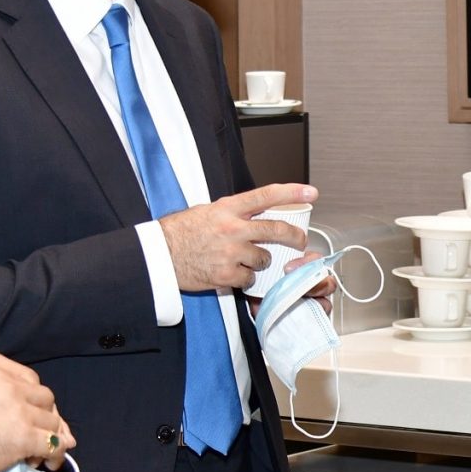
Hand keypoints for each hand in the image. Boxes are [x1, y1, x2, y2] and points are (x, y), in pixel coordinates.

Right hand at [0, 352, 68, 471]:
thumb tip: (12, 408)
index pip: (29, 378)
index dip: (35, 399)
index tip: (33, 413)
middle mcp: (10, 384)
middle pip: (46, 398)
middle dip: (45, 416)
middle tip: (39, 435)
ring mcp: (20, 410)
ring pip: (52, 422)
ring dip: (50, 438)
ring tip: (37, 455)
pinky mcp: (25, 435)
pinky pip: (52, 444)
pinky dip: (54, 454)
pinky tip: (49, 463)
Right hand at [162, 183, 316, 292]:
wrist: (159, 255)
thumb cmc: (179, 232)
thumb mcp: (207, 211)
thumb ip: (233, 213)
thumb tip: (255, 216)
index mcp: (227, 208)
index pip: (266, 195)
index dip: (292, 193)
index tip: (311, 192)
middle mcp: (232, 228)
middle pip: (276, 230)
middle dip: (294, 236)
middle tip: (300, 241)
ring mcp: (230, 253)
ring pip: (264, 259)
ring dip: (261, 261)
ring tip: (245, 260)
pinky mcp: (226, 274)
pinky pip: (249, 279)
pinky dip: (245, 279)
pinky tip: (232, 273)